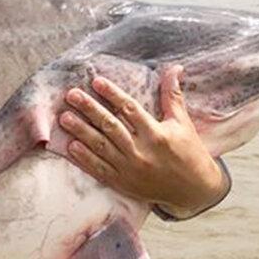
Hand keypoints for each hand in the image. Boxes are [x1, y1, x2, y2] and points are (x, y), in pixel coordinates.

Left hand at [58, 65, 226, 217]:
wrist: (194, 191)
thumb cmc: (189, 152)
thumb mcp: (183, 123)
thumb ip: (173, 96)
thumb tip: (174, 68)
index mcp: (156, 135)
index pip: (130, 110)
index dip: (113, 94)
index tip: (96, 81)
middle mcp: (141, 152)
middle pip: (110, 126)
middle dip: (89, 109)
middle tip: (72, 95)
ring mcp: (130, 169)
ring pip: (101, 148)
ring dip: (81, 131)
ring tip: (64, 117)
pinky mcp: (123, 183)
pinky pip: (99, 170)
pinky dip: (84, 159)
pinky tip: (70, 146)